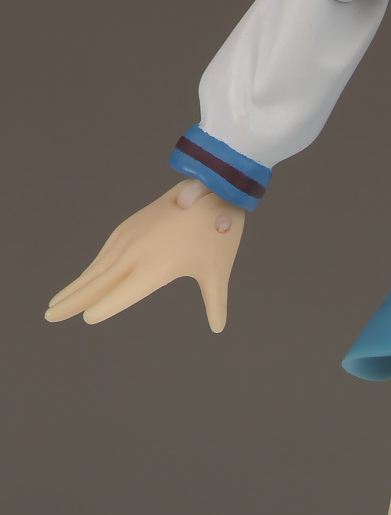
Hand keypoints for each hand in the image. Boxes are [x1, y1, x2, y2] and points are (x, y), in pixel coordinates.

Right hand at [45, 179, 245, 331]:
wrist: (210, 186)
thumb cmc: (217, 233)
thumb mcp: (217, 272)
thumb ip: (215, 303)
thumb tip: (218, 328)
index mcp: (156, 267)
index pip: (124, 293)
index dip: (106, 306)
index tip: (85, 318)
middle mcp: (136, 253)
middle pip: (97, 283)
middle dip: (71, 301)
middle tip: (48, 318)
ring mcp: (127, 238)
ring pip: (94, 270)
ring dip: (73, 288)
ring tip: (54, 306)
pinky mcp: (126, 229)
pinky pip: (102, 256)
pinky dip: (87, 273)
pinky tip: (79, 285)